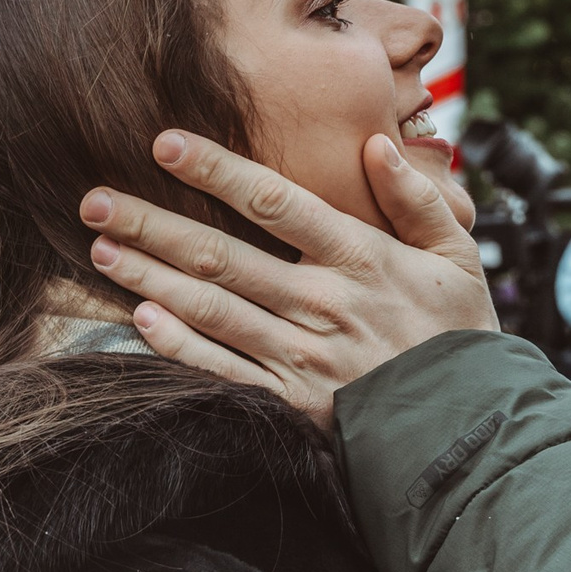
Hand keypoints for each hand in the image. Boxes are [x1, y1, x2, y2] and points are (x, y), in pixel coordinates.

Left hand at [79, 131, 496, 425]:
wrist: (474, 428)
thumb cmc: (461, 335)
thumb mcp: (458, 255)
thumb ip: (416, 198)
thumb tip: (376, 144)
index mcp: (361, 257)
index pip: (275, 202)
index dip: (216, 170)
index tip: (165, 143)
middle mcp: (323, 303)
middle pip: (223, 255)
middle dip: (154, 224)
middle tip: (96, 198)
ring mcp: (303, 356)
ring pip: (212, 309)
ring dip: (151, 277)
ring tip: (101, 248)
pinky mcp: (292, 401)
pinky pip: (225, 370)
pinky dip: (180, 346)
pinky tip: (142, 318)